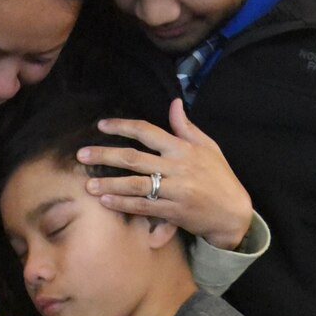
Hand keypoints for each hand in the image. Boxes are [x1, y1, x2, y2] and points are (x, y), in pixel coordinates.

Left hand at [78, 98, 253, 249]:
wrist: (234, 212)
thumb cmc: (220, 177)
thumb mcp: (208, 147)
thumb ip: (187, 127)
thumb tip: (174, 103)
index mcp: (183, 148)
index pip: (147, 131)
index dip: (122, 126)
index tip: (101, 126)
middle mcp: (177, 167)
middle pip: (133, 158)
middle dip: (105, 155)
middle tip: (81, 154)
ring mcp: (175, 190)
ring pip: (135, 184)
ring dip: (109, 183)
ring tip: (88, 183)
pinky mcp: (173, 211)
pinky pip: (144, 206)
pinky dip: (124, 203)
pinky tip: (106, 201)